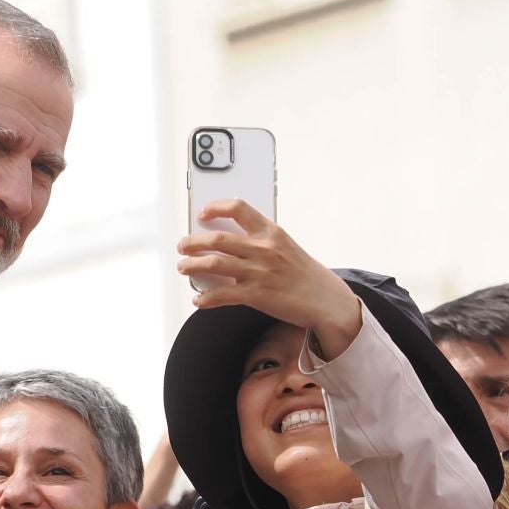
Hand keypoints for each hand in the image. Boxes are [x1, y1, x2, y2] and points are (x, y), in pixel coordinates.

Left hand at [178, 201, 362, 356]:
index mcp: (271, 232)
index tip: (202, 213)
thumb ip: (261, 244)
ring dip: (193, 265)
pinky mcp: (257, 295)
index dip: (216, 208)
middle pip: (218, 238)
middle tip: (183, 245)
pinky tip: (198, 300)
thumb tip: (231, 248)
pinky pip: (223, 294)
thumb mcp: (287, 248)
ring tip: (183, 267)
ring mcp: (259, 272)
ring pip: (215, 264)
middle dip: (194, 241)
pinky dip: (206, 298)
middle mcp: (264, 249)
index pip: (238, 208)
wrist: (325, 300)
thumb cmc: (306, 276)